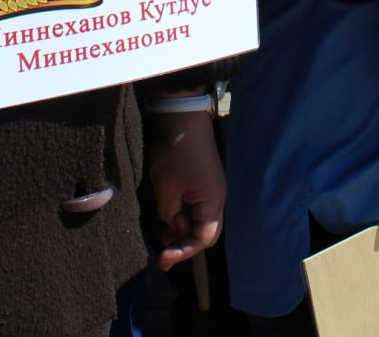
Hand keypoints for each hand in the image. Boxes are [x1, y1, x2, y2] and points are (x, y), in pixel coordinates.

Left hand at [146, 110, 223, 268]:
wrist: (183, 120)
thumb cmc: (176, 154)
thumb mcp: (166, 189)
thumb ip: (169, 215)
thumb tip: (174, 228)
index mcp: (212, 202)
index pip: (203, 239)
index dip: (183, 252)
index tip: (162, 259)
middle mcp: (217, 199)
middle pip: (205, 233)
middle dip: (185, 245)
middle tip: (163, 255)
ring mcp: (211, 191)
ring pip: (200, 222)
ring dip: (183, 232)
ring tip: (163, 240)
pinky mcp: (203, 184)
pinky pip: (197, 209)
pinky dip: (184, 218)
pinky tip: (169, 221)